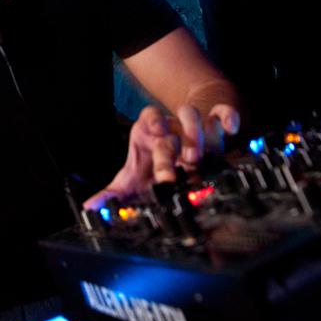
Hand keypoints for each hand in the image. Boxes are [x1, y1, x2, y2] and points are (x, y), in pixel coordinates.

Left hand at [82, 103, 238, 209]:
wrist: (183, 146)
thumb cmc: (155, 162)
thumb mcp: (134, 177)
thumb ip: (114, 193)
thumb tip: (91, 207)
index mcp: (151, 132)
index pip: (149, 117)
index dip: (152, 121)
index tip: (154, 132)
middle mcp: (172, 126)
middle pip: (171, 129)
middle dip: (174, 147)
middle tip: (177, 168)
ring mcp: (194, 124)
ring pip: (194, 116)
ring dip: (197, 134)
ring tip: (196, 157)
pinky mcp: (215, 125)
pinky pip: (222, 114)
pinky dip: (227, 118)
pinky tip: (229, 127)